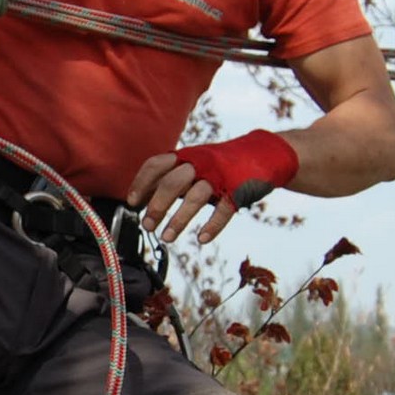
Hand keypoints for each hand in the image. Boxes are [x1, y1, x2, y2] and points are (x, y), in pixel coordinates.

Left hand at [128, 129, 299, 245]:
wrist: (262, 154)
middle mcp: (200, 163)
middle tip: (147, 225)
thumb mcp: (194, 164)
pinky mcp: (238, 190)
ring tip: (166, 238)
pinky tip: (201, 239)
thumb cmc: (220, 165)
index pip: (157, 165)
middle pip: (173, 182)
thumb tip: (141, 200)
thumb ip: (172, 178)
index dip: (142, 182)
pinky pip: (224, 210)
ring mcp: (219, 176)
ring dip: (179, 219)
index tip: (132, 202)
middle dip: (157, 205)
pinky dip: (212, 226)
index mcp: (186, 156)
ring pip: (195, 197)